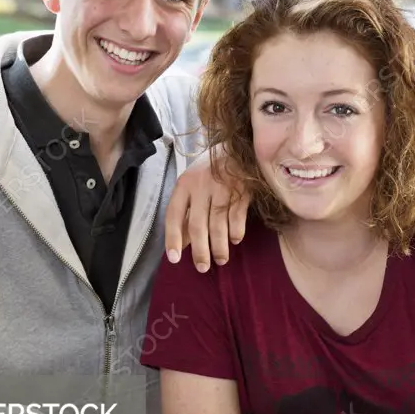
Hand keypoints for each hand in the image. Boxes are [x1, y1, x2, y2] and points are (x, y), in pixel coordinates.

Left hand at [164, 144, 250, 270]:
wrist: (239, 146)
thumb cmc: (212, 171)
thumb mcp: (194, 186)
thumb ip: (188, 212)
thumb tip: (183, 244)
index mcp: (184, 184)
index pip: (174, 214)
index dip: (173, 238)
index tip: (174, 259)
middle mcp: (200, 185)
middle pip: (197, 224)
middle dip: (200, 250)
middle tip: (202, 268)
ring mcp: (222, 186)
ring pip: (217, 223)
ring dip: (219, 246)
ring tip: (221, 260)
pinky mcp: (241, 188)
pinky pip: (237, 215)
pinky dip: (236, 231)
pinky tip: (235, 240)